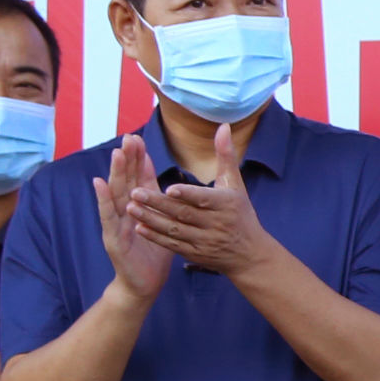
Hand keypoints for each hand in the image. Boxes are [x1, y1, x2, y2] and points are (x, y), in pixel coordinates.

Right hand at [94, 136, 177, 304]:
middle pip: (126, 180)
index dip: (138, 159)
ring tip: (116, 153)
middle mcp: (125, 211)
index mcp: (140, 207)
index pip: (138, 178)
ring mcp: (117, 223)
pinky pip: (107, 216)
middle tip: (128, 137)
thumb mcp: (163, 224)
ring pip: (116, 194)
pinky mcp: (113, 238)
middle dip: (127, 159)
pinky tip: (99, 183)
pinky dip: (103, 199)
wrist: (144, 284)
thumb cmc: (154, 253)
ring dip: (116, 173)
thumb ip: (163, 204)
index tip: (138, 138)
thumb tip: (171, 185)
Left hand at [123, 123, 275, 277]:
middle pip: (184, 214)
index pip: (204, 199)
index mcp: (226, 204)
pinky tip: (139, 227)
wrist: (249, 254)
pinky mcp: (195, 254)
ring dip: (151, 219)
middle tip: (135, 192)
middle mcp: (216, 224)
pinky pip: (173, 245)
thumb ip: (225, 155)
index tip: (168, 188)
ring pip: (174, 230)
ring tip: (130, 207)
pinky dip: (155, 237)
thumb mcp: (235, 184)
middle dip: (158, 204)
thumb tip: (223, 126)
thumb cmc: (240, 213)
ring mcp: (204, 241)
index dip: (187, 194)